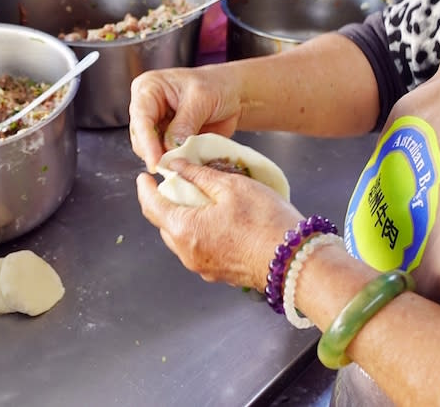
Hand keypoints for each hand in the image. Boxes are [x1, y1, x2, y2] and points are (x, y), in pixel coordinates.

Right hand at [129, 66, 242, 172]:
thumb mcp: (201, 99)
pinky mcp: (166, 139)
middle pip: (140, 138)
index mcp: (148, 88)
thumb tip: (171, 148)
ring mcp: (156, 125)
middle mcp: (147, 107)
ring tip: (184, 162)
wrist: (233, 94)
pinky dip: (176, 161)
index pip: (141, 119)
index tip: (155, 162)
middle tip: (173, 166)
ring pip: (150, 150)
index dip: (147, 142)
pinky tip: (188, 162)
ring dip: (167, 159)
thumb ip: (184, 124)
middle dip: (155, 153)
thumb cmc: (217, 86)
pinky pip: (165, 155)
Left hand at [135, 159, 303, 289]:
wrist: (295, 262)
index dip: (145, 189)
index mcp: (184, 229)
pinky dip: (198, 232)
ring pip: (181, 238)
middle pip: (165, 224)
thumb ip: (198, 175)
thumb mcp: (231, 187)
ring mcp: (202, 267)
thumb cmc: (265, 221)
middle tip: (174, 184)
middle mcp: (187, 253)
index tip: (144, 177)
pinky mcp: (218, 274)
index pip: (151, 206)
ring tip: (197, 200)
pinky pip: (198, 249)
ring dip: (183, 218)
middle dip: (165, 203)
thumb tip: (176, 165)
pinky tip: (215, 220)